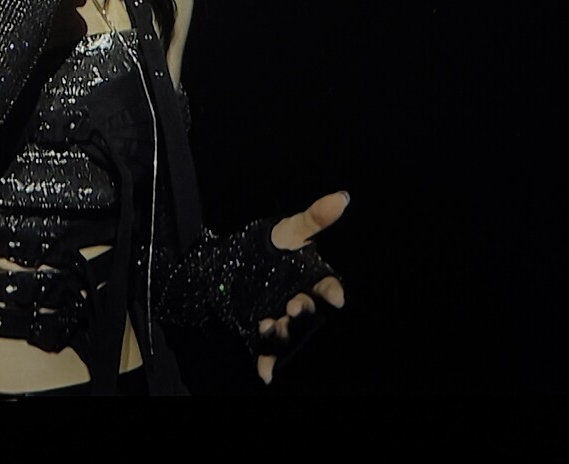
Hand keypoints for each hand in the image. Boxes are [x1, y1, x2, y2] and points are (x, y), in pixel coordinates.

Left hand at [255, 191, 348, 385]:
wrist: (226, 264)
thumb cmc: (265, 246)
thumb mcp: (287, 231)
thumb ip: (314, 218)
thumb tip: (342, 197)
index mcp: (309, 279)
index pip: (327, 287)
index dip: (332, 292)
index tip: (336, 296)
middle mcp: (298, 301)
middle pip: (308, 312)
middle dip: (303, 311)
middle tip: (294, 305)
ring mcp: (280, 318)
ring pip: (288, 332)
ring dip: (281, 333)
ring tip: (267, 324)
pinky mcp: (262, 333)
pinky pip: (268, 352)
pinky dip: (267, 363)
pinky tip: (263, 371)